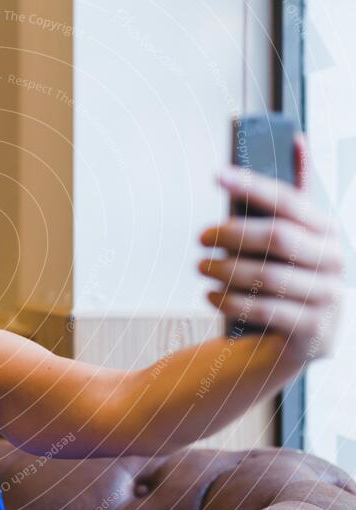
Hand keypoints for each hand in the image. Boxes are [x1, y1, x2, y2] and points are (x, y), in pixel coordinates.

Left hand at [197, 134, 344, 364]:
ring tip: (201, 267)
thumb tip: (295, 139)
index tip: (217, 175)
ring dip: (225, 270)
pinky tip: (209, 294)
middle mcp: (336, 261)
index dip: (253, 185)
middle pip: (277, 237)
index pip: (289, 201)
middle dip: (232, 235)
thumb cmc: (284, 279)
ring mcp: (329, 297)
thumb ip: (289, 198)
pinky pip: (265, 309)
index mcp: (329, 231)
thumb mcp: (290, 238)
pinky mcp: (313, 330)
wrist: (297, 341)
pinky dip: (230, 300)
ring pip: (268, 275)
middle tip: (201, 238)